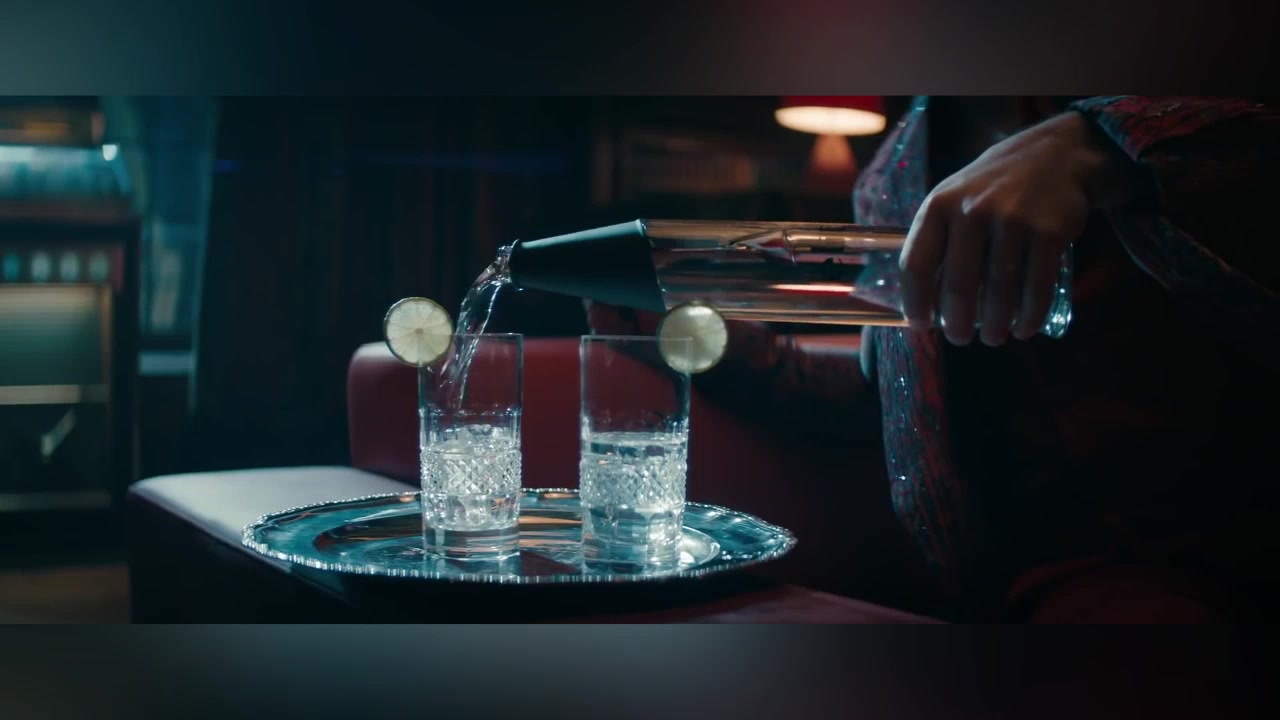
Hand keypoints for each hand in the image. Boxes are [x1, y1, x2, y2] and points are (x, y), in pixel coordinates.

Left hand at [899, 110, 1148, 345]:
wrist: (1055, 155)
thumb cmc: (993, 187)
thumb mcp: (955, 198)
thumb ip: (938, 239)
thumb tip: (924, 299)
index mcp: (939, 206)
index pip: (916, 264)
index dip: (915, 302)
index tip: (920, 325)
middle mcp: (972, 212)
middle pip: (958, 286)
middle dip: (957, 323)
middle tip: (960, 339)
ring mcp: (1012, 221)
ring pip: (998, 292)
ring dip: (994, 325)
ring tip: (993, 338)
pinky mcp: (1048, 232)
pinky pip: (1035, 287)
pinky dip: (1029, 315)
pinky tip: (1024, 328)